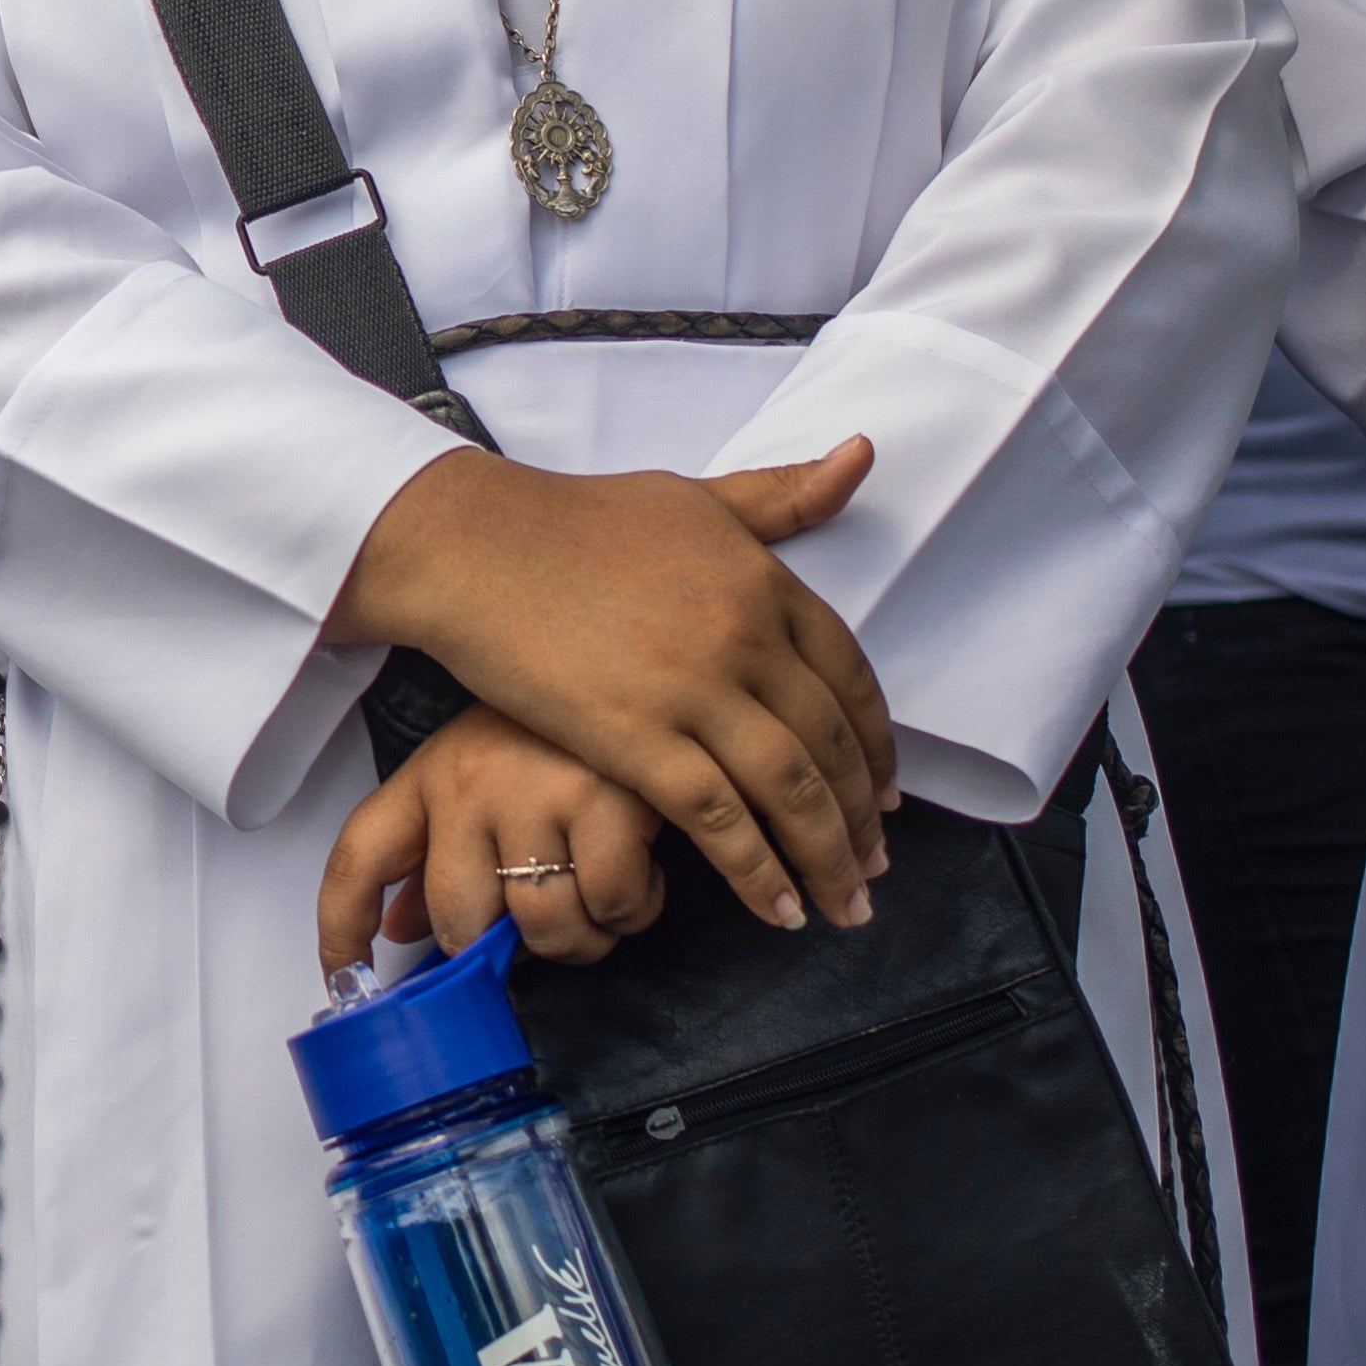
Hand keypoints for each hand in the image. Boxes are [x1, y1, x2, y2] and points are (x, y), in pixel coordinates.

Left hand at [321, 704, 670, 971]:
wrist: (633, 663)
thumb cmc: (551, 737)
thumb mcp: (477, 780)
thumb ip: (434, 858)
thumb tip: (400, 931)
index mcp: (428, 778)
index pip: (358, 860)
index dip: (339, 929)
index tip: (343, 979)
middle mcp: (468, 785)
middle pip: (460, 923)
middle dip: (505, 947)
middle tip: (543, 919)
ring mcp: (535, 793)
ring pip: (544, 928)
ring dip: (579, 934)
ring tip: (595, 887)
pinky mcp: (606, 802)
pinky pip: (614, 907)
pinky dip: (631, 908)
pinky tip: (636, 866)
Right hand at [324, 438, 898, 934]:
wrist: (477, 546)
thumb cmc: (576, 520)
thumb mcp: (694, 497)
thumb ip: (780, 495)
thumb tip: (859, 456)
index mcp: (765, 580)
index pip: (852, 680)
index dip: (878, 748)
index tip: (888, 793)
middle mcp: (746, 637)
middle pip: (832, 747)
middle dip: (862, 819)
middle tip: (873, 869)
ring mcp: (694, 691)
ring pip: (790, 793)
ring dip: (827, 860)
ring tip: (843, 908)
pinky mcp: (638, 740)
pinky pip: (719, 821)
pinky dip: (758, 873)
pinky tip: (777, 908)